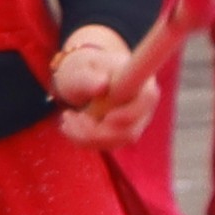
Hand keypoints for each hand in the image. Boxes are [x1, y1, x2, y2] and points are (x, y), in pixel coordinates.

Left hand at [44, 28, 157, 148]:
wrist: (85, 78)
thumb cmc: (84, 70)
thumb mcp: (80, 70)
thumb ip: (88, 78)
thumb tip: (101, 85)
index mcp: (140, 80)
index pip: (148, 98)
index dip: (131, 113)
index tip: (107, 118)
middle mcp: (144, 104)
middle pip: (129, 130)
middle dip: (94, 130)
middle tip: (68, 116)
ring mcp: (138, 122)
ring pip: (116, 141)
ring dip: (84, 135)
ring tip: (66, 117)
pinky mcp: (125, 134)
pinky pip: (107, 145)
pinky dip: (83, 139)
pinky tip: (70, 125)